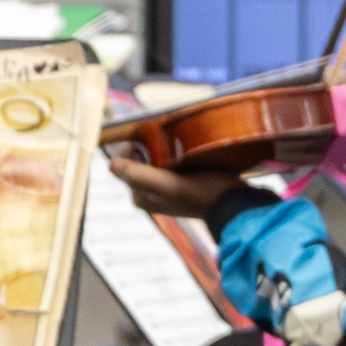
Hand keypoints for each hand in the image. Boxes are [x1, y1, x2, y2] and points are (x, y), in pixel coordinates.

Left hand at [106, 149, 251, 224]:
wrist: (235, 204)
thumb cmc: (204, 193)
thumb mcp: (170, 184)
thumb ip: (140, 176)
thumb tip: (111, 165)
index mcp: (140, 196)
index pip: (123, 161)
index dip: (135, 146)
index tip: (155, 141)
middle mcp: (148, 195)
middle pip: (137, 160)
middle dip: (148, 148)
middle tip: (171, 144)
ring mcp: (163, 190)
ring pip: (152, 160)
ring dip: (161, 149)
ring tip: (180, 149)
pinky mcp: (179, 185)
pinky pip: (166, 164)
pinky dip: (172, 155)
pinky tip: (186, 154)